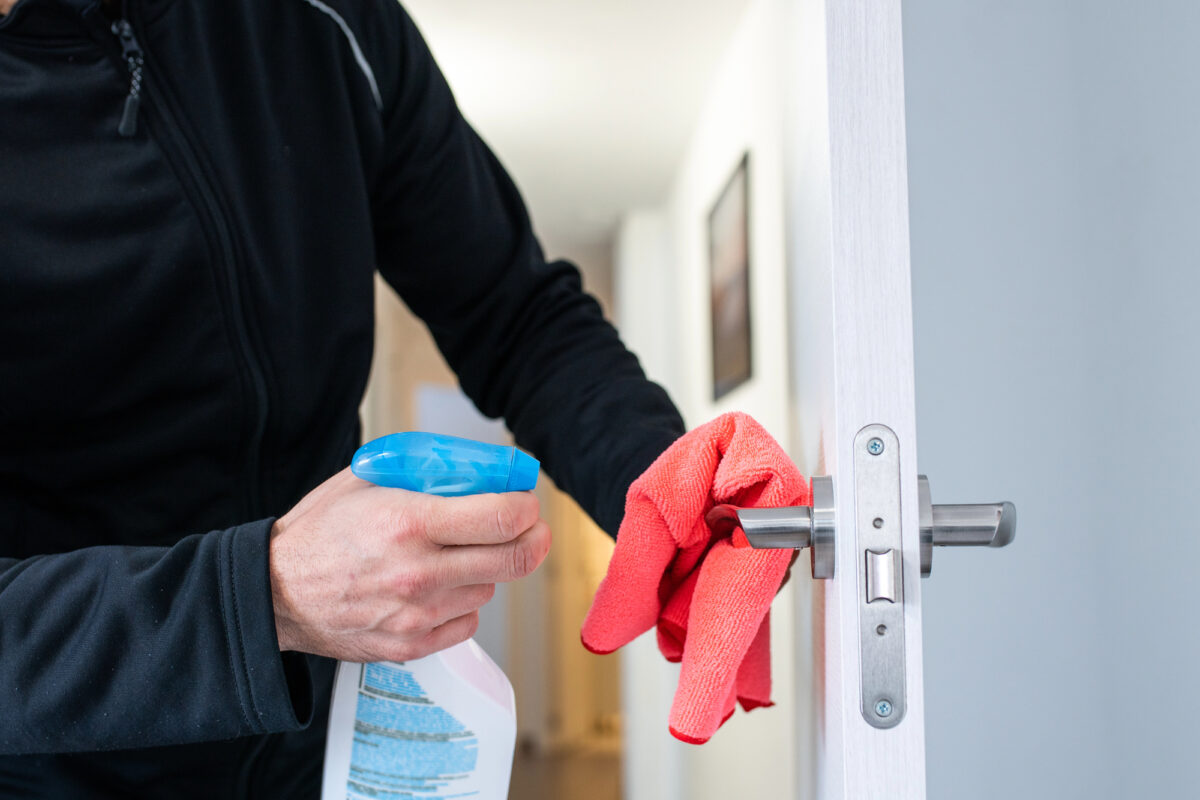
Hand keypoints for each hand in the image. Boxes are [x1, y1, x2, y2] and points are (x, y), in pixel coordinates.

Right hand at [268, 468, 549, 661]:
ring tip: (454, 554)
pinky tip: (437, 585)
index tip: (526, 502)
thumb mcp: (366, 479)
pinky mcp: (412, 644)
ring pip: (490, 588)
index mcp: (409, 522)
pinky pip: (467, 621)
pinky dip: (462, 602)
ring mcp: (417, 614)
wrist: (274, 593)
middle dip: (533, 538)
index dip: (526, 507)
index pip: (502, 517)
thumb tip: (477, 469)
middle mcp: (418, 572)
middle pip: (514, 559)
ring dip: (486, 568)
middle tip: (530, 528)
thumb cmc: (320, 532)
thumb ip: (422, 473)